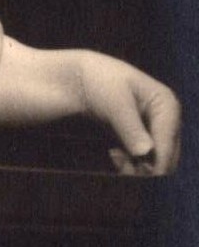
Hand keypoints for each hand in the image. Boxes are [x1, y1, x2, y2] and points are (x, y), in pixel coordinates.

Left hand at [75, 51, 180, 175]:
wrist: (79, 77)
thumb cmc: (97, 81)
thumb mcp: (114, 103)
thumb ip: (130, 128)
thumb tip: (145, 153)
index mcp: (167, 105)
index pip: (168, 143)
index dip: (155, 161)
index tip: (136, 169)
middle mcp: (167, 120)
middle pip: (166, 158)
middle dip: (146, 168)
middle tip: (121, 164)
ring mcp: (155, 130)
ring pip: (155, 163)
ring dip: (137, 167)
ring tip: (115, 156)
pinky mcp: (141, 138)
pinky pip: (143, 162)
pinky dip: (131, 163)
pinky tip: (114, 154)